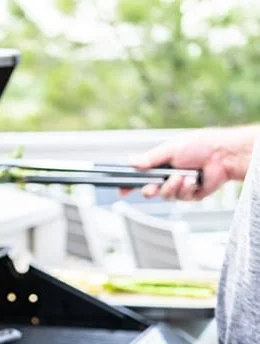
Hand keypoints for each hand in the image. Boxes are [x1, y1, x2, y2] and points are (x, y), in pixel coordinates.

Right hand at [124, 126, 256, 200]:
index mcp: (160, 164)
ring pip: (165, 195)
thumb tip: (131, 162)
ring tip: (183, 176)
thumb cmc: (199, 146)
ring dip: (172, 186)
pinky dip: (186, 188)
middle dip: (149, 190)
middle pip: (149, 190)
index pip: (140, 176)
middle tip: (152, 188)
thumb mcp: (171, 149)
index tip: (122, 189)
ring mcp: (178, 187)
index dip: (129, 183)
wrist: (222, 155)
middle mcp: (167, 176)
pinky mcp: (190, 195)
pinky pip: (180, 197)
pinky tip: (193, 180)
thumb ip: (151, 158)